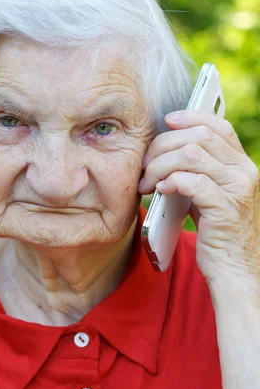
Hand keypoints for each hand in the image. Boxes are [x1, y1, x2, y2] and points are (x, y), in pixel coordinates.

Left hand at [138, 110, 259, 283]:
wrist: (236, 272)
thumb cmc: (218, 235)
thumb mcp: (212, 196)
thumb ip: (200, 173)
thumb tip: (167, 152)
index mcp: (242, 166)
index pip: (219, 126)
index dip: (191, 117)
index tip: (166, 120)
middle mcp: (245, 173)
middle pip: (199, 136)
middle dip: (163, 145)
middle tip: (144, 164)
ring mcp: (237, 191)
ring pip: (191, 154)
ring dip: (160, 164)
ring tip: (147, 182)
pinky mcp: (225, 210)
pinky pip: (191, 181)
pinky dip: (170, 181)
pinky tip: (159, 191)